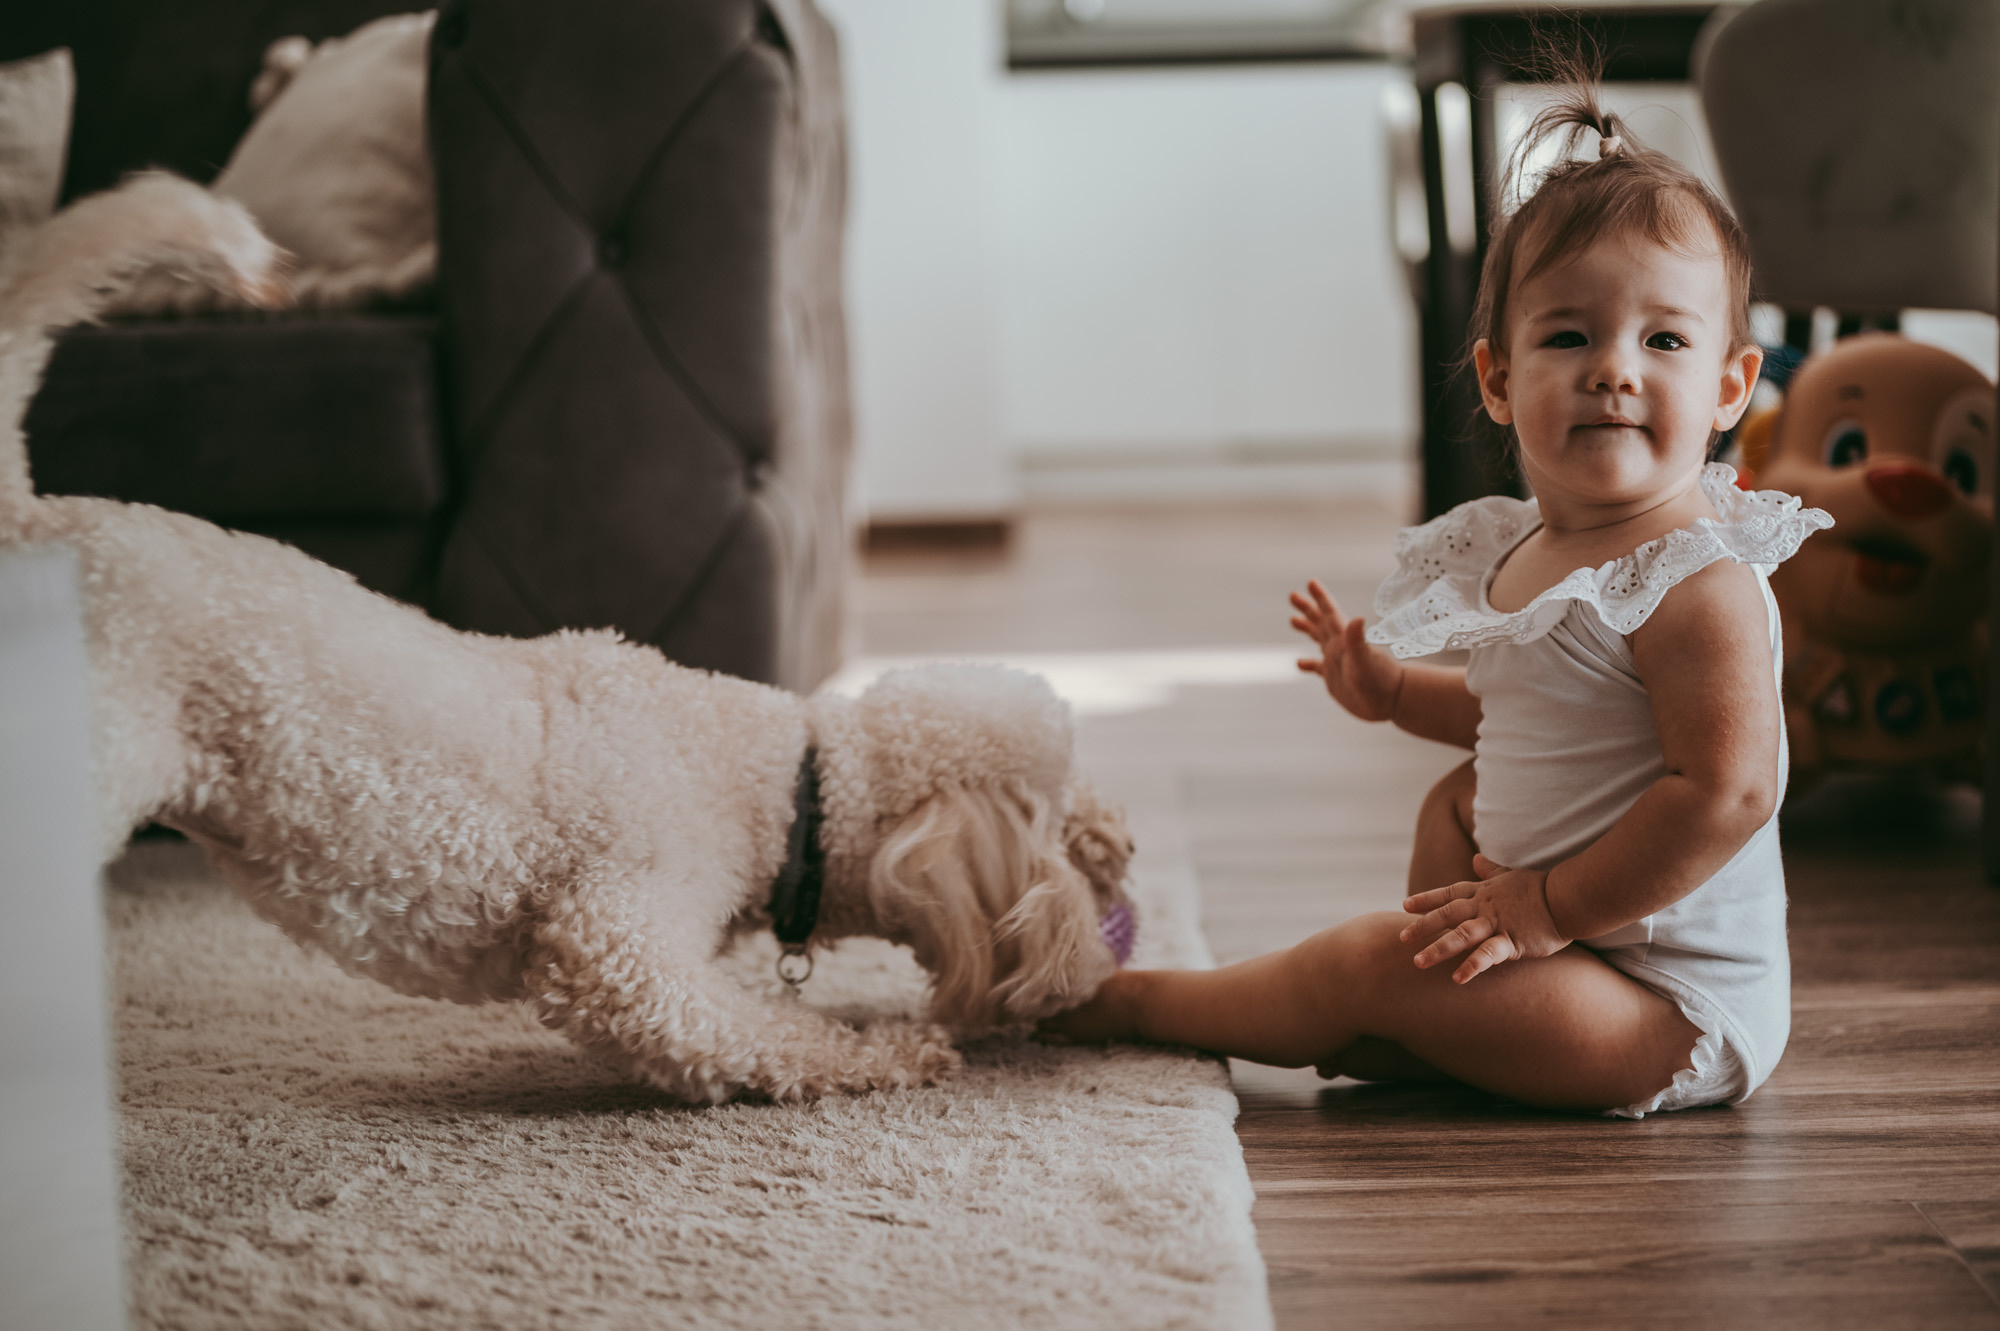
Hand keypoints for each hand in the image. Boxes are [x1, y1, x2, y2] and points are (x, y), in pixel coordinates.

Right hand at [1290, 579, 1404, 722]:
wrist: (1392, 702)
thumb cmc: (1380, 682)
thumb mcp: (1365, 661)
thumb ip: (1357, 641)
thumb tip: (1356, 618)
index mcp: (1343, 640)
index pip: (1329, 614)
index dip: (1321, 598)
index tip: (1311, 582)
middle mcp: (1339, 648)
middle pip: (1321, 622)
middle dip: (1308, 609)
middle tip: (1293, 595)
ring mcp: (1337, 662)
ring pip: (1318, 639)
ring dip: (1308, 628)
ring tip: (1293, 619)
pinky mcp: (1335, 679)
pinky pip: (1318, 668)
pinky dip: (1308, 664)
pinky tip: (1300, 663)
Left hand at [1399, 854, 1570, 983]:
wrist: (1568, 897)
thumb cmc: (1541, 887)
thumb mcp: (1511, 875)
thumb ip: (1491, 869)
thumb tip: (1476, 857)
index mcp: (1483, 892)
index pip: (1448, 893)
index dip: (1426, 899)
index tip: (1405, 905)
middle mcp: (1484, 907)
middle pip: (1447, 915)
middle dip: (1423, 927)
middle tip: (1401, 939)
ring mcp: (1496, 924)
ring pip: (1460, 935)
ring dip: (1438, 948)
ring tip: (1418, 963)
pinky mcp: (1512, 941)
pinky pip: (1488, 954)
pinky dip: (1472, 965)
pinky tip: (1458, 978)